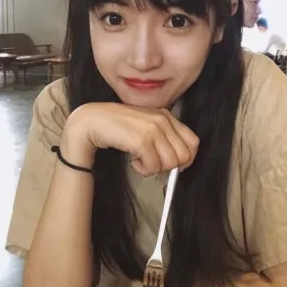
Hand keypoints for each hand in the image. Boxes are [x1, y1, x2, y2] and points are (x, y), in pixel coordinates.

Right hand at [61, 103, 198, 176]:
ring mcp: (153, 129)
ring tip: (141, 161)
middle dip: (169, 166)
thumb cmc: (118, 127)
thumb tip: (179, 162)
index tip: (173, 165)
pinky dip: (144, 170)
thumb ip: (162, 137)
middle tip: (152, 163)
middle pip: (184, 156)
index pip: (193, 142)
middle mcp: (163, 120)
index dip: (186, 159)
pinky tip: (133, 162)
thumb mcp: (146, 126)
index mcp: (166, 116)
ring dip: (155, 168)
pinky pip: (153, 167)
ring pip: (170, 163)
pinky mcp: (142, 140)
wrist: (92, 121)